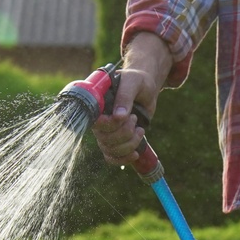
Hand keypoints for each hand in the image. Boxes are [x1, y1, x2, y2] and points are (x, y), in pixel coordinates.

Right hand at [93, 31, 172, 165]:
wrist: (146, 89)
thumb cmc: (137, 81)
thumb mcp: (133, 82)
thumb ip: (125, 96)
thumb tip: (119, 116)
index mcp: (97, 103)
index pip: (94, 122)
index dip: (108, 125)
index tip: (124, 117)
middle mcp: (98, 119)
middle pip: (103, 138)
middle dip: (124, 133)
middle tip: (135, 119)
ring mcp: (106, 131)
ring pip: (109, 149)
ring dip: (129, 144)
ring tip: (140, 130)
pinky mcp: (115, 141)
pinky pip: (111, 157)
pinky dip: (124, 158)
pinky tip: (135, 153)